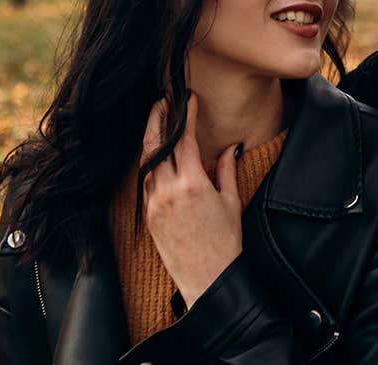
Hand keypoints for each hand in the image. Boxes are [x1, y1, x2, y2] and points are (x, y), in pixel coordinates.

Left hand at [141, 94, 242, 307]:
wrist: (207, 278)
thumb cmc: (226, 241)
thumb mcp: (232, 202)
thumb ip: (227, 169)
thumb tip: (231, 147)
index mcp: (193, 183)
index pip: (184, 139)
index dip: (185, 115)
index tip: (188, 98)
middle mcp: (169, 190)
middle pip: (156, 144)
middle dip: (158, 118)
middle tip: (162, 101)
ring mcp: (155, 202)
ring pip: (146, 161)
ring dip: (151, 139)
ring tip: (157, 123)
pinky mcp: (148, 215)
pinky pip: (145, 181)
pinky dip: (149, 163)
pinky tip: (155, 156)